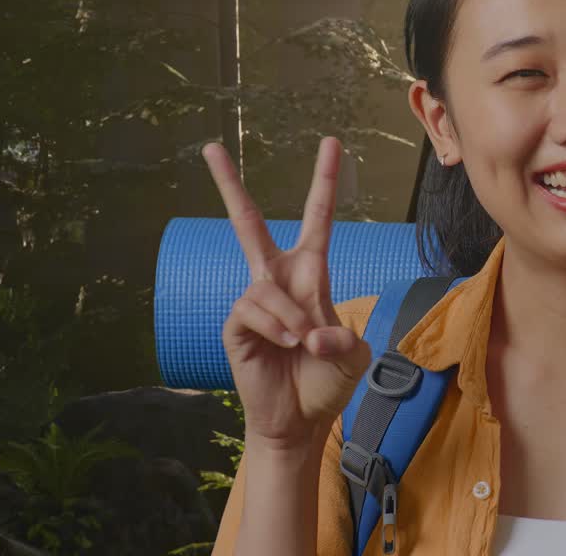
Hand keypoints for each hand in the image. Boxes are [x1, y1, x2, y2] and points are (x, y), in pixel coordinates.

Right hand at [203, 137, 371, 450]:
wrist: (301, 421)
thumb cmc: (327, 382)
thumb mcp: (354, 357)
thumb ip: (344, 339)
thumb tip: (311, 330)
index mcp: (310, 276)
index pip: (317, 219)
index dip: (324, 182)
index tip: (331, 143)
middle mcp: (276, 280)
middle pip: (248, 223)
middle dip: (229, 185)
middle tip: (211, 147)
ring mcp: (253, 301)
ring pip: (266, 289)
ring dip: (291, 319)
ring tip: (304, 345)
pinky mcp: (235, 325)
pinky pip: (252, 310)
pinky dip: (276, 328)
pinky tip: (285, 344)